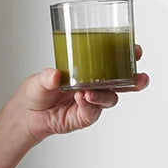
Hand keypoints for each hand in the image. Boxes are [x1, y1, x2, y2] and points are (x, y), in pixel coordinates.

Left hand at [17, 44, 147, 141]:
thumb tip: (54, 75)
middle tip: (139, 78)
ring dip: (104, 95)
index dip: (127, 57)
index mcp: (89, 71)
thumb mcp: (39, 79)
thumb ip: (47, 77)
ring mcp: (91, 103)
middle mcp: (94, 87)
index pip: (113, 62)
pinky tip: (81, 99)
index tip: (136, 51)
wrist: (27, 115)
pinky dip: (88, 105)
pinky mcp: (84, 117)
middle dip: (133, 80)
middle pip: (122, 83)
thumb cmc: (38, 91)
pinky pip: (92, 112)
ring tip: (90, 92)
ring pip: (109, 99)